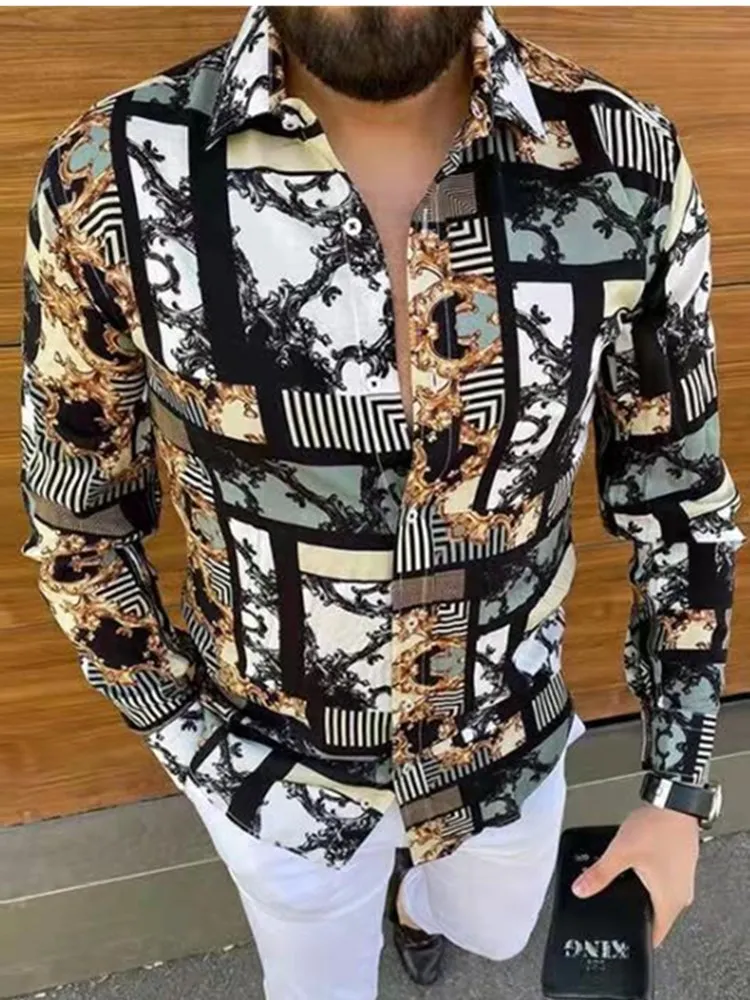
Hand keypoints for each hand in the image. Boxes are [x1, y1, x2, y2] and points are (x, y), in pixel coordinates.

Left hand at [570, 804, 699, 947]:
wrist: (676, 803)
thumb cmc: (658, 828)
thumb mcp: (621, 853)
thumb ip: (600, 874)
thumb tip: (581, 890)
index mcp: (670, 901)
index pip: (655, 936)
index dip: (637, 939)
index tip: (622, 937)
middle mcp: (680, 895)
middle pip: (657, 918)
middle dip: (636, 916)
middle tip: (615, 910)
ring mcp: (683, 880)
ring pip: (660, 899)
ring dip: (643, 897)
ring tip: (623, 887)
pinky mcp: (681, 866)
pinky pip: (665, 883)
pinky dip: (651, 881)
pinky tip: (638, 868)